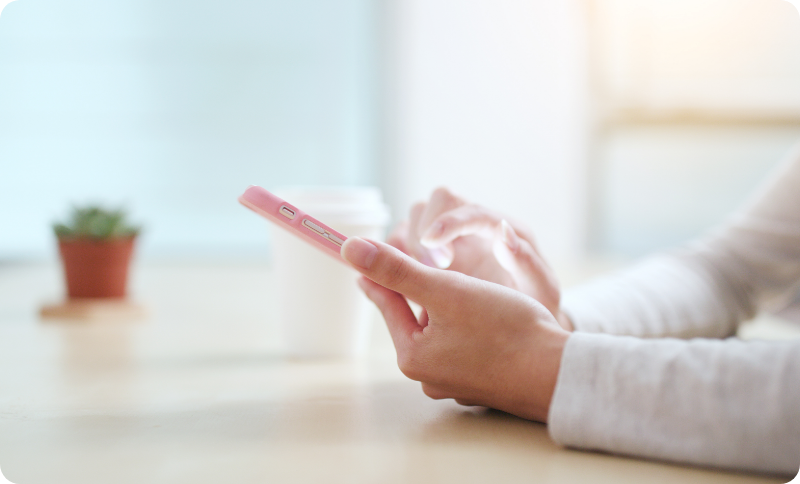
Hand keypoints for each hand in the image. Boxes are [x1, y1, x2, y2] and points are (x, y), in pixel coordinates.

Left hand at [340, 236, 568, 421]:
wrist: (559, 374)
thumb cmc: (503, 329)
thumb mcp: (444, 290)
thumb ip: (397, 268)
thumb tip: (349, 249)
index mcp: (413, 356)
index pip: (388, 302)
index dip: (380, 272)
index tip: (367, 255)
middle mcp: (428, 377)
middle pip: (413, 319)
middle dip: (415, 289)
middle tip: (412, 259)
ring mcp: (456, 384)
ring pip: (439, 333)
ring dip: (443, 307)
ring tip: (450, 283)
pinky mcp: (481, 385)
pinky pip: (461, 347)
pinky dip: (464, 326)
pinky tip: (481, 312)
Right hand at [388, 187, 571, 330]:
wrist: (525, 329)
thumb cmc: (536, 309)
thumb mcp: (541, 292)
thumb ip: (527, 264)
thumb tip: (504, 235)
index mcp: (502, 230)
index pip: (473, 210)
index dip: (451, 220)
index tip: (433, 239)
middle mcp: (473, 227)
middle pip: (439, 200)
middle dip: (427, 227)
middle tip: (431, 266)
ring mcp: (450, 240)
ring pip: (416, 218)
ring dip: (408, 242)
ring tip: (414, 278)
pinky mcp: (430, 256)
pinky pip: (403, 244)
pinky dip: (396, 259)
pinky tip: (401, 285)